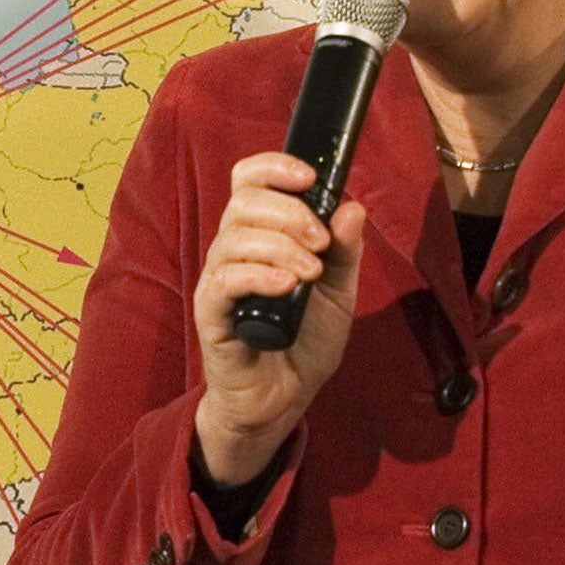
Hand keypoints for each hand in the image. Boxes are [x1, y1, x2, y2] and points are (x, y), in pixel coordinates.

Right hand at [190, 152, 364, 484]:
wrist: (285, 397)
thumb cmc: (305, 341)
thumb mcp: (340, 293)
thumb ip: (345, 252)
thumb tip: (353, 207)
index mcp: (262, 234)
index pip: (249, 180)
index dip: (273, 167)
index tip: (309, 178)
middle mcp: (234, 248)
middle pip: (244, 200)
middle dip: (289, 211)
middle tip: (321, 243)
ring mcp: (220, 278)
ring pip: (237, 236)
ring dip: (282, 246)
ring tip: (311, 274)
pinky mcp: (211, 310)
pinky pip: (226, 278)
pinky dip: (259, 274)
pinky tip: (287, 285)